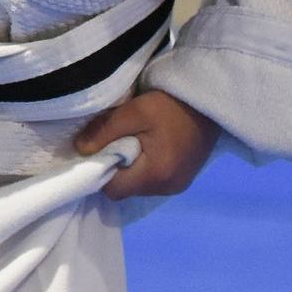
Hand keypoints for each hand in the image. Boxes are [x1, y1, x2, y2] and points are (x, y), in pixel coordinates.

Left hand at [74, 88, 217, 202]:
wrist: (210, 102)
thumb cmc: (171, 106)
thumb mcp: (134, 111)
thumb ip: (104, 131)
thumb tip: (81, 149)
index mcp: (155, 175)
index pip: (113, 189)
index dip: (101, 171)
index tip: (102, 150)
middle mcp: (167, 188)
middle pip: (126, 189)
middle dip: (117, 169)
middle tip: (119, 142)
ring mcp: (177, 186)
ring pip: (139, 186)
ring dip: (132, 169)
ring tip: (137, 142)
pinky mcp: (183, 180)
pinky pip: (154, 181)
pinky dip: (146, 168)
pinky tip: (151, 147)